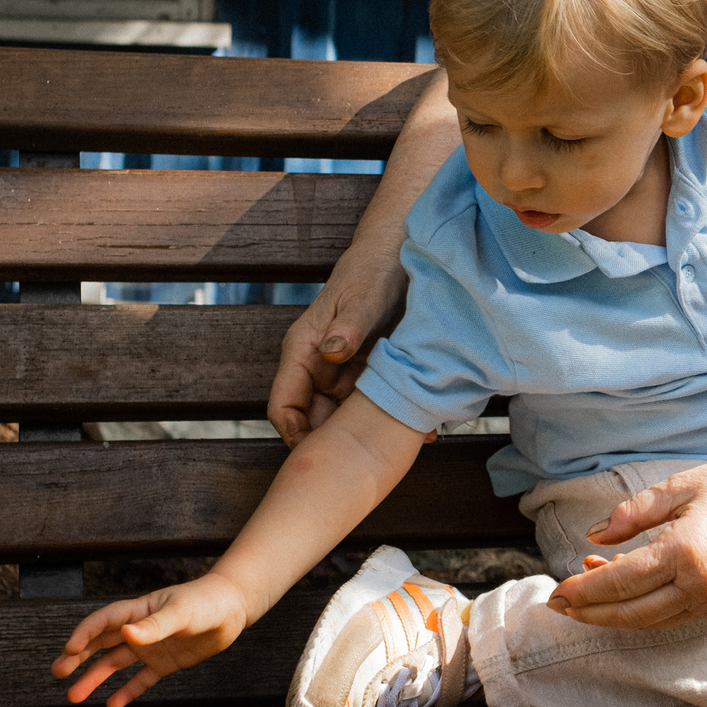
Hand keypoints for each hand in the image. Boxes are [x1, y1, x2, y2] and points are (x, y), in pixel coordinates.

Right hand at [51, 576, 251, 706]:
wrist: (233, 607)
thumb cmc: (206, 602)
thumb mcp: (181, 612)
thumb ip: (155, 626)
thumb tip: (126, 634)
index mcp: (139, 612)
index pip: (104, 621)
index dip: (85, 634)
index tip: (69, 649)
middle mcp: (140, 630)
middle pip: (101, 643)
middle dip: (78, 657)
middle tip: (57, 672)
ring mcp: (152, 647)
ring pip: (116, 663)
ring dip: (95, 678)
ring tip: (74, 696)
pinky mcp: (166, 663)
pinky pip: (142, 679)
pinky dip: (127, 691)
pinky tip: (112, 705)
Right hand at [270, 266, 405, 447]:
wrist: (397, 250)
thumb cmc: (373, 268)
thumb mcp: (365, 297)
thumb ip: (349, 327)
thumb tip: (332, 353)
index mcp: (302, 351)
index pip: (284, 407)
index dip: (298, 436)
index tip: (328, 455)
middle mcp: (318, 365)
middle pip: (316, 420)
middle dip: (341, 441)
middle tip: (378, 456)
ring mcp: (342, 370)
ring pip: (345, 415)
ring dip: (370, 431)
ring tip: (408, 441)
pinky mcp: (367, 370)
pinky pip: (370, 401)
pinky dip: (390, 414)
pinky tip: (422, 427)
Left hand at [544, 452, 706, 630]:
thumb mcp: (681, 486)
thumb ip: (633, 513)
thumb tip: (594, 537)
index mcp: (685, 552)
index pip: (619, 583)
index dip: (583, 590)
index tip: (555, 590)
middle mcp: (698, 585)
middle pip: (628, 612)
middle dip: (587, 612)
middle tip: (555, 605)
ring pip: (646, 621)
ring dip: (610, 614)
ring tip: (579, 600)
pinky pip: (667, 618)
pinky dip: (637, 611)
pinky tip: (619, 593)